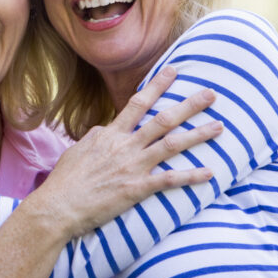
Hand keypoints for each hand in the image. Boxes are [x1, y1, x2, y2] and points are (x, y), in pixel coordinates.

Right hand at [34, 66, 220, 237]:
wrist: (58, 206)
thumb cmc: (65, 180)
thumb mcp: (77, 150)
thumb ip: (96, 137)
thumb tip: (106, 130)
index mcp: (110, 135)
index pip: (137, 103)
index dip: (157, 85)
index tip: (173, 71)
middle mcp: (125, 146)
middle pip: (163, 120)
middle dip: (189, 105)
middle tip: (210, 94)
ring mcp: (132, 167)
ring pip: (172, 145)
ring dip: (198, 135)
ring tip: (220, 127)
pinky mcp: (137, 189)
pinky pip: (169, 180)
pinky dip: (191, 176)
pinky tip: (210, 173)